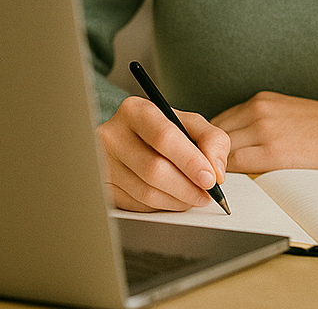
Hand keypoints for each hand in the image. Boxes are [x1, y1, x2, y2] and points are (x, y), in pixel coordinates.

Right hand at [97, 95, 230, 211]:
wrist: (129, 139)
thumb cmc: (162, 130)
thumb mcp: (188, 123)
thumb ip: (211, 139)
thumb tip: (216, 170)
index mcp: (136, 110)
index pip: (164, 137)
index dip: (190, 160)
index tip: (210, 179)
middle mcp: (113, 134)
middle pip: (154, 169)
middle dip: (187, 187)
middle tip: (207, 194)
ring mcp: (103, 163)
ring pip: (146, 192)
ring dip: (177, 200)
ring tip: (193, 197)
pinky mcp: (101, 187)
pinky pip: (136, 205)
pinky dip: (160, 206)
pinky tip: (171, 198)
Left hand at [211, 91, 317, 173]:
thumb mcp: (285, 112)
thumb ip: (257, 122)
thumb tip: (231, 144)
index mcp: (260, 100)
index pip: (217, 123)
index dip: (209, 144)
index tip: (207, 159)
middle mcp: (258, 110)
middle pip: (213, 136)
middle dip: (207, 156)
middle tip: (205, 175)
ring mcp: (263, 130)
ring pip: (221, 152)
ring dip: (215, 168)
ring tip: (214, 183)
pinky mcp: (273, 152)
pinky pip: (236, 166)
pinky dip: (229, 177)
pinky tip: (231, 186)